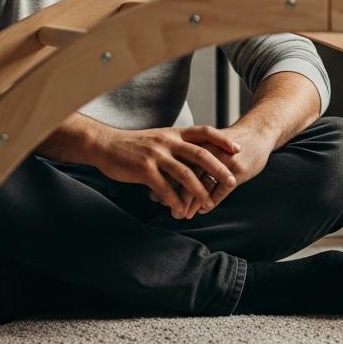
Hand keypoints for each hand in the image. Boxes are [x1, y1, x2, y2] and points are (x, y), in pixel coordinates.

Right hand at [91, 125, 239, 219]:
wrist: (105, 145)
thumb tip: (198, 157)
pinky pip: (165, 188)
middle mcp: (168, 142)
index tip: (237, 148)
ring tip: (208, 203)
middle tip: (232, 181)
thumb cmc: (134, 145)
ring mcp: (156, 155)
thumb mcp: (159, 139)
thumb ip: (178, 146)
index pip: (204, 132)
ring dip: (199, 191)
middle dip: (218, 169)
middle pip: (200, 154)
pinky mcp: (144, 169)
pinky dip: (175, 200)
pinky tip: (181, 210)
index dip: (222, 139)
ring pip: (185, 174)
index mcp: (174, 134)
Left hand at [171, 124, 274, 217]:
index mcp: (198, 142)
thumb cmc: (228, 141)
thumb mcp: (208, 143)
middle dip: (176, 194)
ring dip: (193, 202)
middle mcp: (209, 150)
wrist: (258, 131)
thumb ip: (190, 155)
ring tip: (184, 214)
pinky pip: (222, 189)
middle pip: (187, 174)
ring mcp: (225, 160)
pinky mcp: (239, 170)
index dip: (165, 180)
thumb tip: (167, 175)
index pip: (177, 163)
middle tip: (166, 208)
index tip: (154, 195)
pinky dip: (212, 201)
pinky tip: (204, 210)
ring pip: (204, 184)